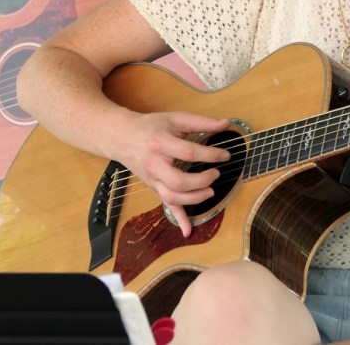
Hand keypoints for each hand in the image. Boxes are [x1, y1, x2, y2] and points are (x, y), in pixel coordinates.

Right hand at [111, 111, 231, 237]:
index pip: (189, 153)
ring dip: (194, 199)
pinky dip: (178, 220)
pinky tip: (188, 230)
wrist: (122, 137)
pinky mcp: (154, 188)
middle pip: (178, 181)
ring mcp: (153, 179)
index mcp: (160, 143)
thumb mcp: (175, 118)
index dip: (211, 155)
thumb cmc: (151, 126)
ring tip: (210, 192)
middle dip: (201, 181)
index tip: (225, 155)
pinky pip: (166, 206)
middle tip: (215, 174)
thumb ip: (202, 122)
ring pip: (172, 197)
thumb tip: (227, 123)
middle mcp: (154, 164)